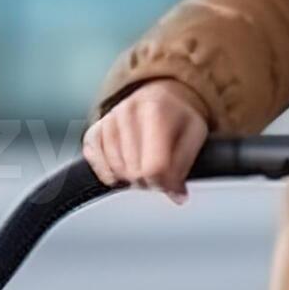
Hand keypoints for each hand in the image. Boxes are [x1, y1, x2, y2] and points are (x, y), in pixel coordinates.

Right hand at [82, 79, 209, 204]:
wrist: (159, 94)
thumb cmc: (177, 116)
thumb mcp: (194, 134)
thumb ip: (185, 165)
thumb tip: (177, 195)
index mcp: (156, 110)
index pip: (154, 167)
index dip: (164, 183)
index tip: (171, 182)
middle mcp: (127, 112)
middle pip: (134, 172)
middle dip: (149, 181)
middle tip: (159, 173)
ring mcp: (107, 121)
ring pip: (115, 171)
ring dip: (130, 177)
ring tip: (143, 166)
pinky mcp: (94, 130)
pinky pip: (94, 162)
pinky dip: (108, 172)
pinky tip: (123, 167)